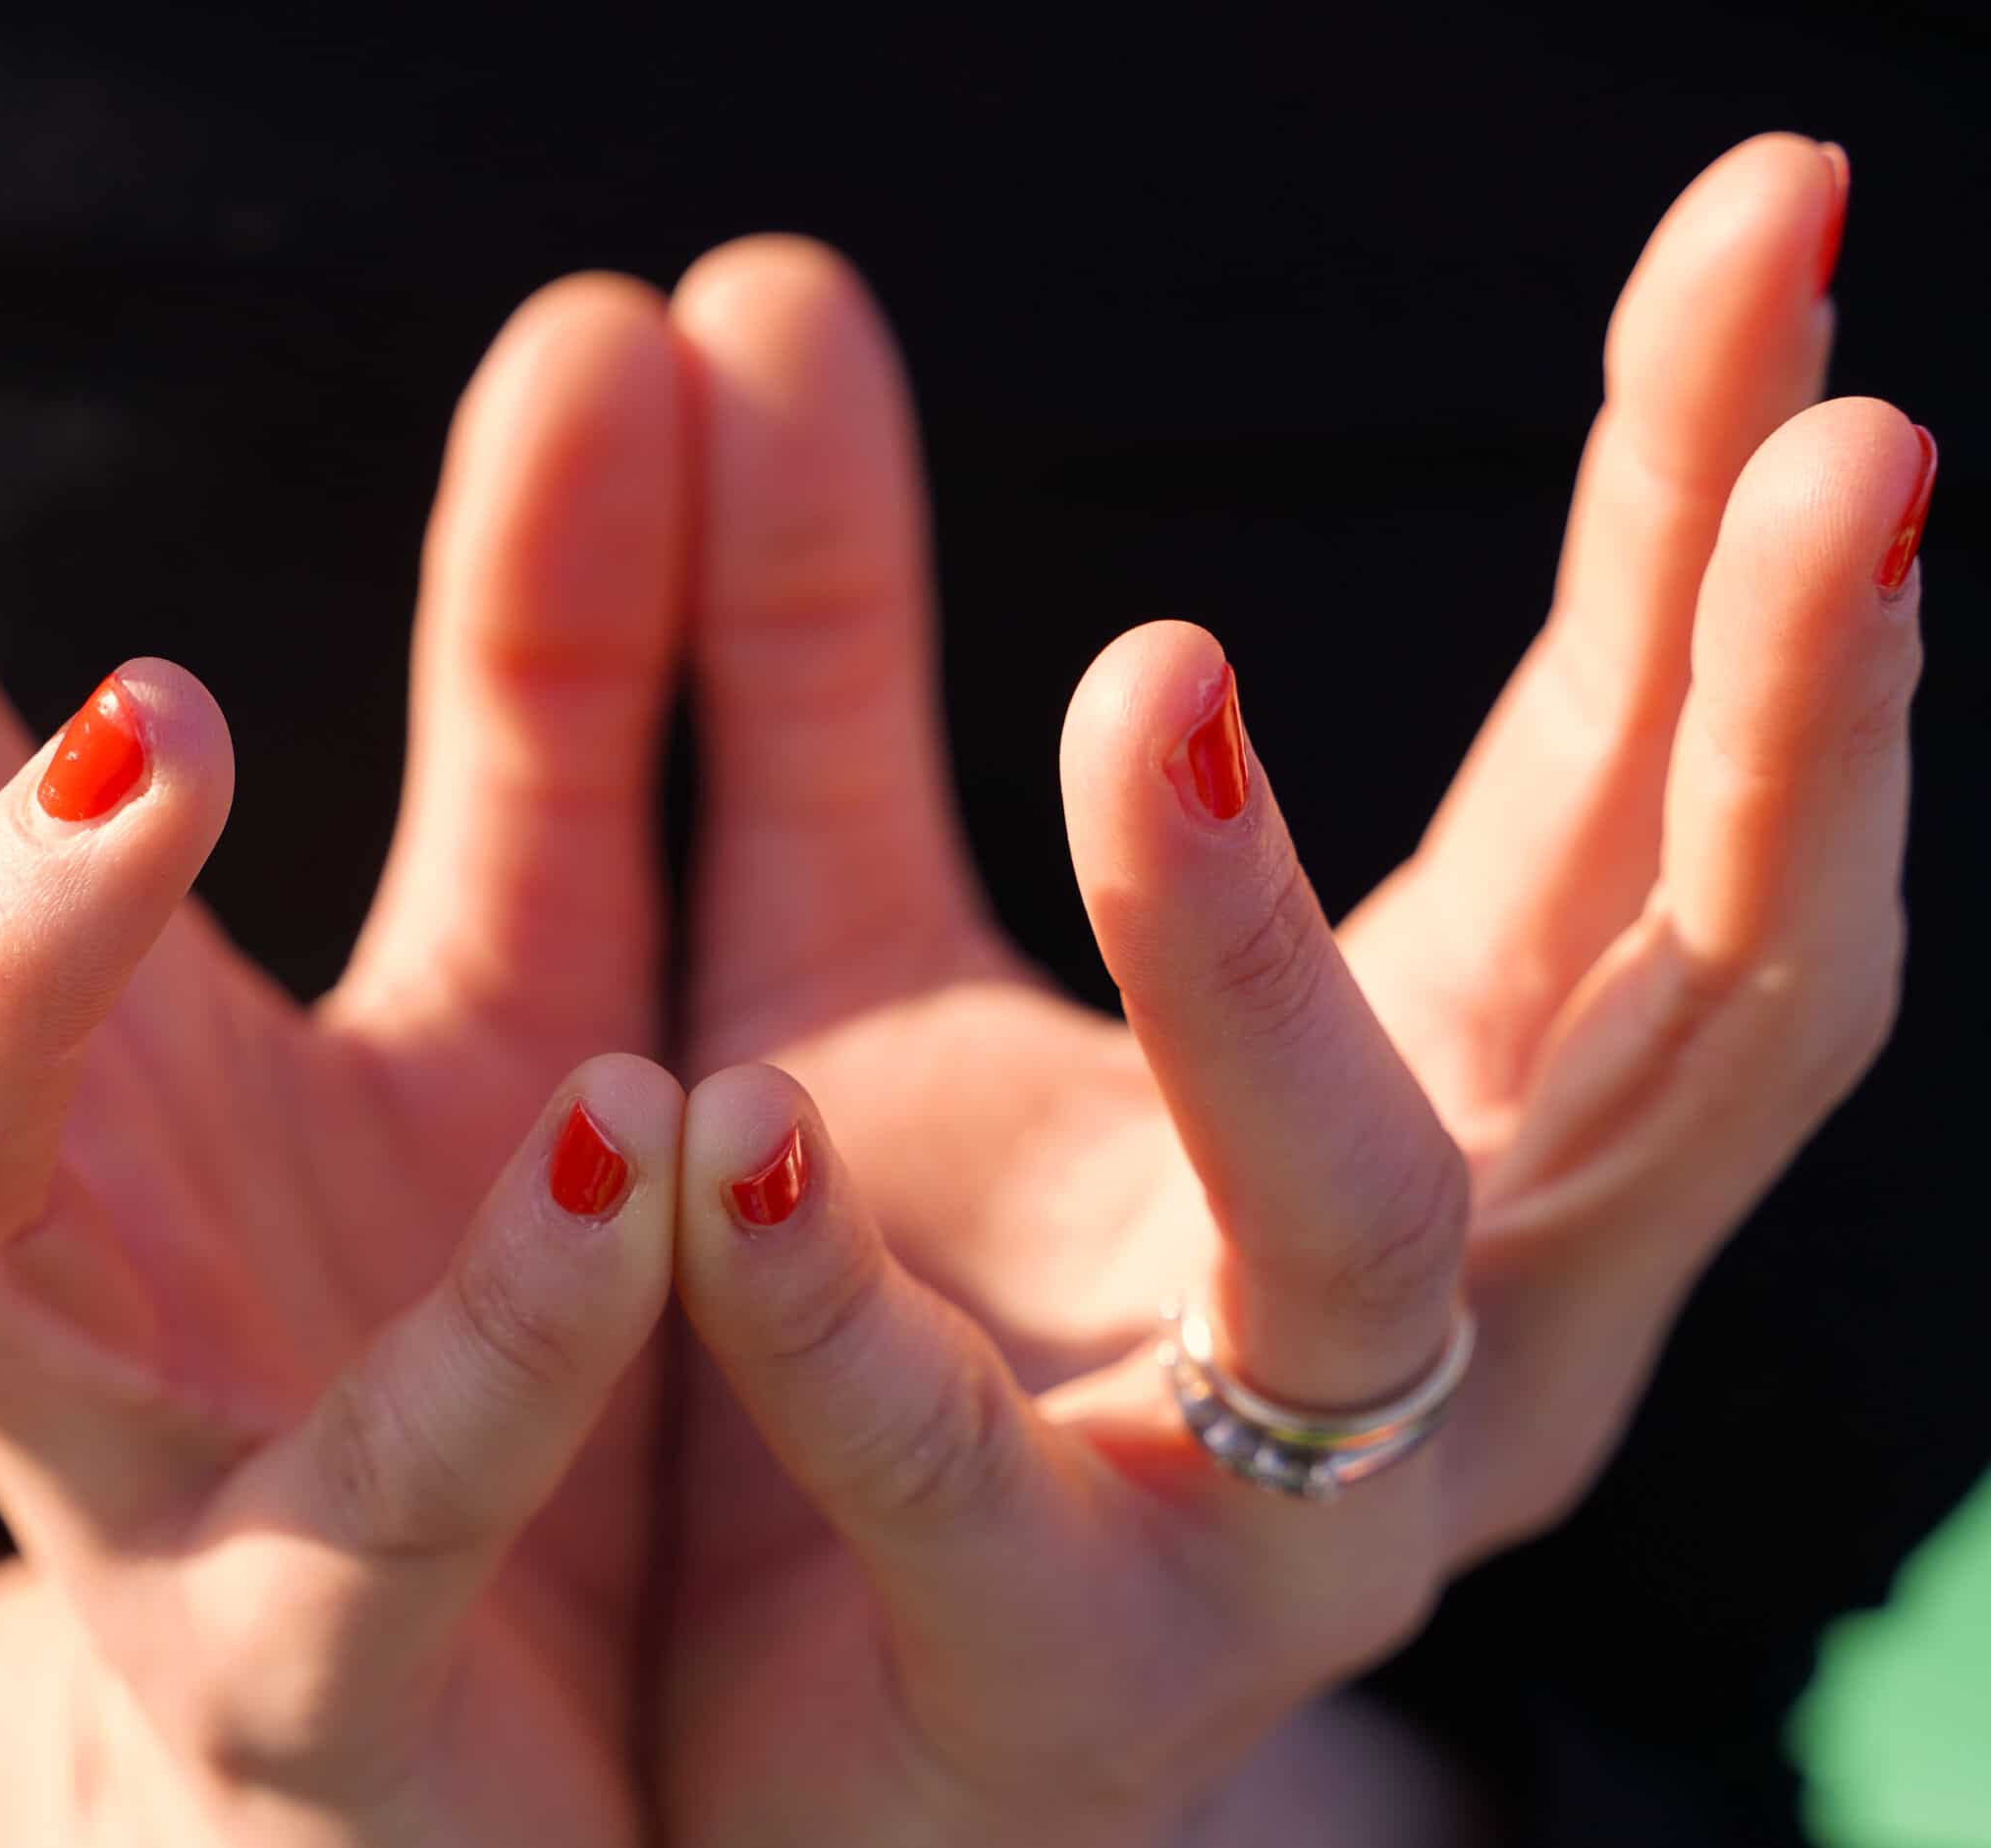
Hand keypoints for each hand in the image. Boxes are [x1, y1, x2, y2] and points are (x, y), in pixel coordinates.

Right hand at [0, 18, 697, 1843]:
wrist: (497, 1778)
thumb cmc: (461, 1353)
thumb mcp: (537, 955)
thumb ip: (564, 676)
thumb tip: (602, 310)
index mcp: (63, 1035)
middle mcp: (26, 1218)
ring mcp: (125, 1458)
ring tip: (160, 711)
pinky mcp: (310, 1674)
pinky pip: (365, 1501)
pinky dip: (483, 1330)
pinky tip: (608, 1128)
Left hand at [655, 141, 1924, 1842]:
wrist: (751, 1745)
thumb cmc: (848, 1321)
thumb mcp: (827, 937)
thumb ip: (808, 644)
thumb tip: (752, 283)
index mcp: (1429, 1106)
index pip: (1615, 772)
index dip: (1715, 505)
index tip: (1789, 215)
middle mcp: (1437, 1314)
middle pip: (1672, 995)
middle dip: (1773, 715)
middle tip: (1849, 441)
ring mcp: (1279, 1520)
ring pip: (1365, 1232)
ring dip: (1263, 966)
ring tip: (1143, 680)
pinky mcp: (1045, 1681)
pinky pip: (962, 1485)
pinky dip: (842, 1309)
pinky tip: (715, 1129)